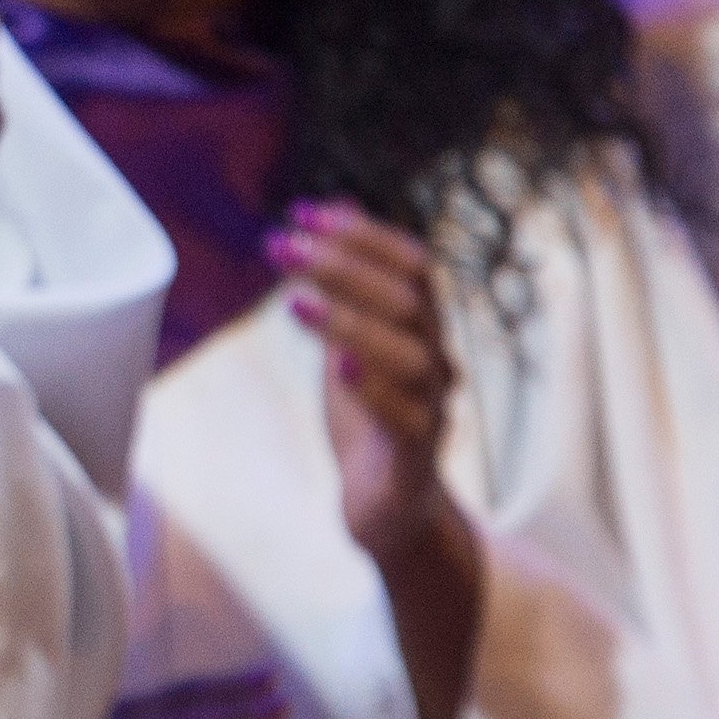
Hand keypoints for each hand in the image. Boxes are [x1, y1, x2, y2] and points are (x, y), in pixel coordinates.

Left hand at [278, 199, 480, 718]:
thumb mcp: (348, 341)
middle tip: (281, 247)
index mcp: (422, 332)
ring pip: (411, 358)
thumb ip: (343, 285)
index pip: (412, 266)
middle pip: (410, 302)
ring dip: (352, 323)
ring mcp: (432, 413)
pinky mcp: (416, 461)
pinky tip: (340, 368)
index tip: (303, 212)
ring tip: (294, 302)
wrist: (388, 510)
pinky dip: (377, 391)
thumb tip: (327, 209)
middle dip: (345, 268)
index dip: (364, 235)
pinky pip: (410, 422)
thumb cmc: (370, 419)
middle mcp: (436, 364)